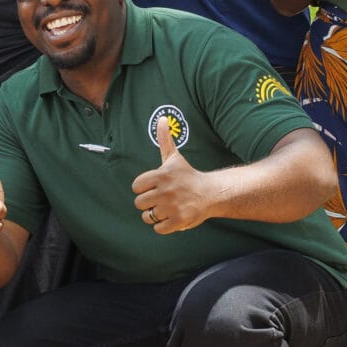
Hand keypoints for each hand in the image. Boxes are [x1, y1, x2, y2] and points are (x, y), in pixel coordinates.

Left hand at [130, 114, 211, 234]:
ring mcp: (172, 207)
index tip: (155, 186)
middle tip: (162, 198)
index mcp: (161, 175)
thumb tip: (162, 118)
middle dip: (148, 202)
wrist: (210, 193)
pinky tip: (172, 217)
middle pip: (139, 203)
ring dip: (155, 215)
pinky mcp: (179, 221)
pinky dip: (163, 226)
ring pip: (147, 216)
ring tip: (167, 208)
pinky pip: (158, 228)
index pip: (136, 187)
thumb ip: (165, 138)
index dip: (144, 188)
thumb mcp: (174, 157)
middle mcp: (166, 191)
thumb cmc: (188, 175)